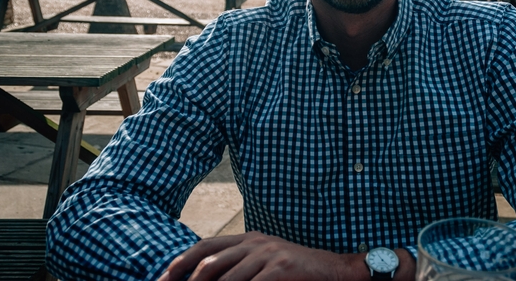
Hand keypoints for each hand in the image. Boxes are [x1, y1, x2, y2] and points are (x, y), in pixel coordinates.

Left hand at [158, 231, 367, 280]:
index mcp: (248, 239)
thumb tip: (206, 277)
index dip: (180, 264)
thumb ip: (239, 266)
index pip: (204, 248)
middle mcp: (255, 243)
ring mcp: (268, 254)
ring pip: (226, 278)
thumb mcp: (265, 261)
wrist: (335, 270)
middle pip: (209, 263)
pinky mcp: (282, 268)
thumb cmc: (296, 272)